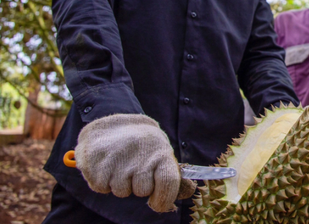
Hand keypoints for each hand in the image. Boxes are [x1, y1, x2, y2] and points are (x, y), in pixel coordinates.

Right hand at [75, 114, 196, 211]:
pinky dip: (103, 181)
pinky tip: (106, 165)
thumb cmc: (143, 147)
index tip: (158, 204)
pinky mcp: (96, 163)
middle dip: (138, 186)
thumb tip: (190, 192)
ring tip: (120, 165)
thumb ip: (173, 177)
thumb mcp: (161, 155)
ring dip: (119, 183)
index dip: (164, 199)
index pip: (168, 182)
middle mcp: (140, 155)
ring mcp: (118, 159)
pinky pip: (101, 188)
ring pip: (121, 192)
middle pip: (142, 191)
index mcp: (161, 153)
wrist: (112, 126)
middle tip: (135, 169)